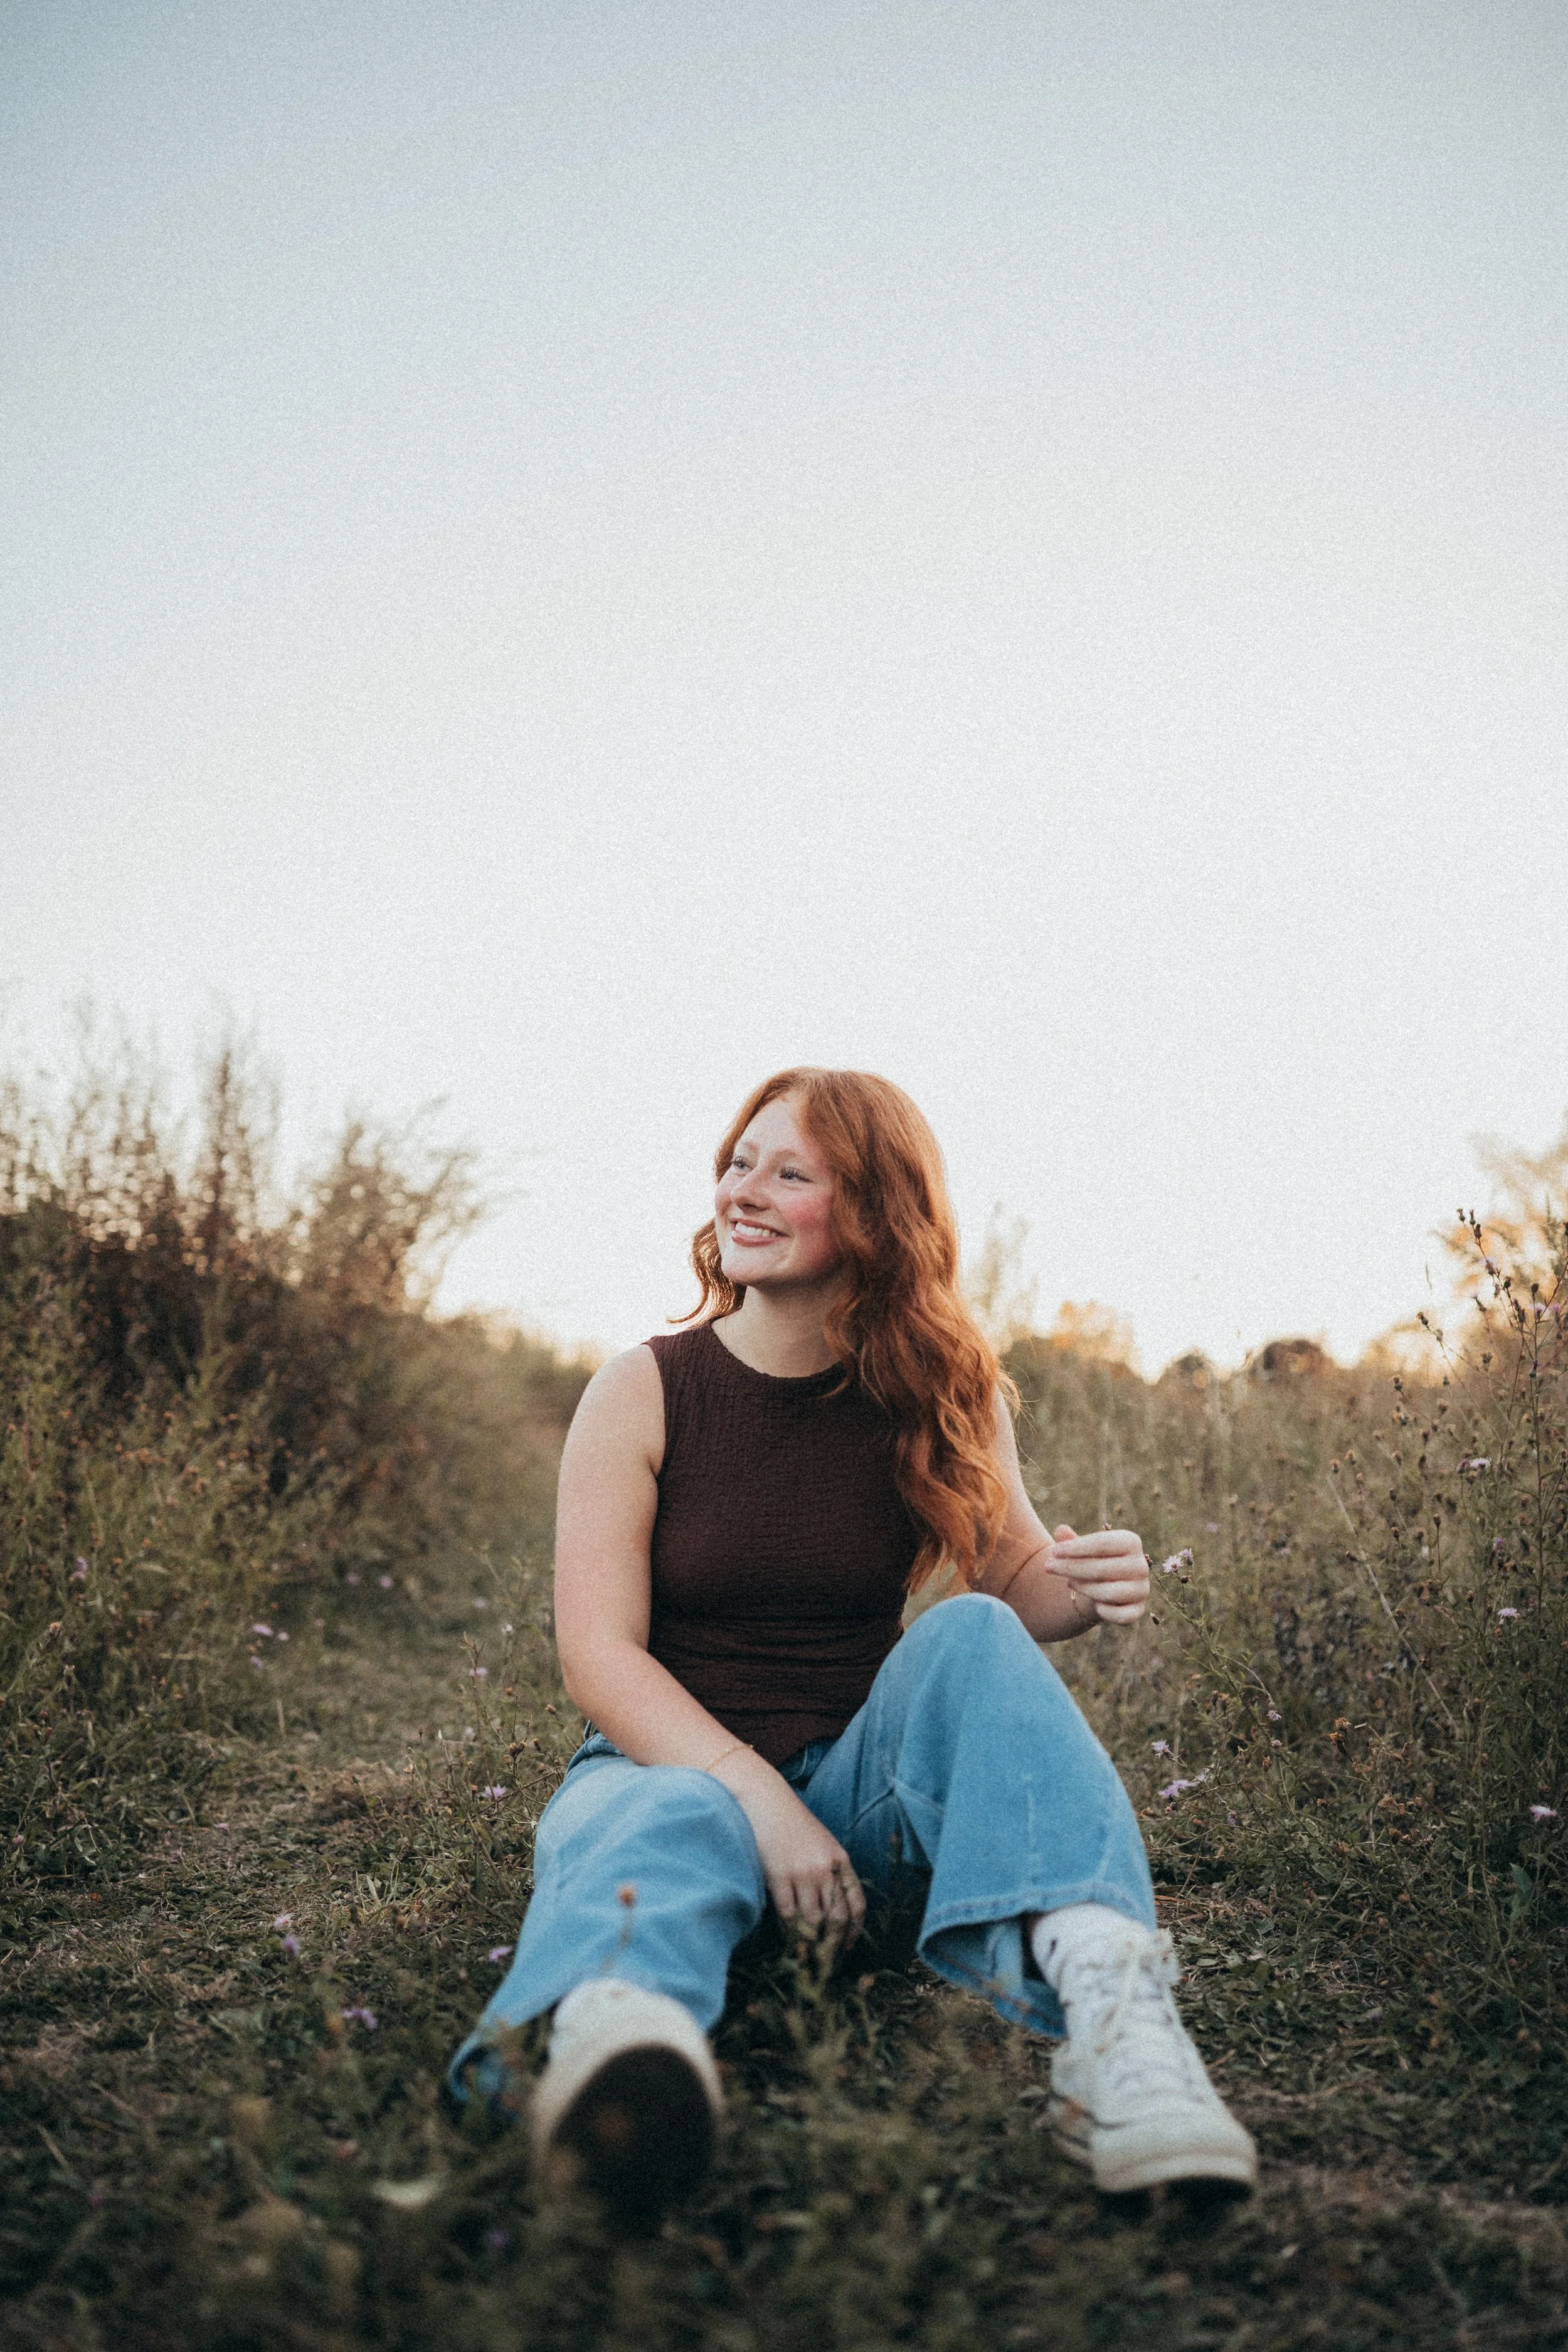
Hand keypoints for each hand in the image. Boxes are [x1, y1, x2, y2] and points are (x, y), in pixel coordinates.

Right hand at [719, 1760, 865, 1939]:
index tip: (849, 1946)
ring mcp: (802, 1873)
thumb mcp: (820, 1841)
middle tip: (828, 1961)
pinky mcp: (779, 1876)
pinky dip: (789, 1931)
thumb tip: (832, 1907)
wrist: (764, 1800)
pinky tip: (787, 1938)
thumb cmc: (791, 1822)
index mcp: (840, 1859)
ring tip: (808, 1956)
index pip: (857, 1903)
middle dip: (834, 1944)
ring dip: (811, 1942)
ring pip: (813, 1921)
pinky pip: (788, 1914)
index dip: (855, 1930)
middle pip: (837, 1918)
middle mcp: (825, 1868)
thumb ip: (829, 1870)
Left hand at [1042, 1524, 1149, 1624]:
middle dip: (1071, 1568)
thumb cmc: (1092, 1560)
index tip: (1053, 1551)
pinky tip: (1094, 1605)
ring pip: (1109, 1593)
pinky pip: (1121, 1616)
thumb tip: (1061, 1530)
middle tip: (1048, 1567)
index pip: (1103, 1544)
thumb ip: (1070, 1540)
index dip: (1076, 1548)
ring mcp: (1141, 1590)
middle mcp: (1141, 1565)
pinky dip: (1105, 1612)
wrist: (1107, 1584)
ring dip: (1083, 1588)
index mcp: (1131, 1542)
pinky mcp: (1138, 1610)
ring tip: (1068, 1582)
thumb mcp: (1081, 1548)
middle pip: (1102, 1569)